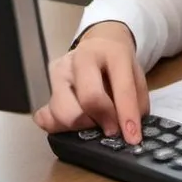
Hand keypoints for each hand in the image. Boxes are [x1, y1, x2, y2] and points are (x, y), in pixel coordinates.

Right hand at [33, 22, 149, 144]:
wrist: (99, 43)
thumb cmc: (118, 64)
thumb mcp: (135, 75)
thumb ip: (136, 101)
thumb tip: (131, 132)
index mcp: (113, 52)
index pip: (122, 87)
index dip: (127, 116)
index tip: (132, 137)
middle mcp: (82, 58)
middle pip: (89, 99)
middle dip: (102, 120)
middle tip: (110, 129)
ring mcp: (59, 71)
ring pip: (64, 112)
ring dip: (81, 126)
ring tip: (93, 122)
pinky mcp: (44, 85)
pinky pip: (44, 116)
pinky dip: (58, 126)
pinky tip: (72, 123)